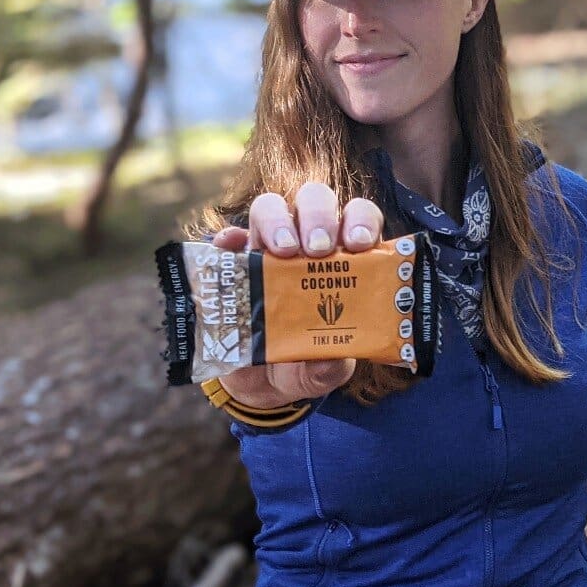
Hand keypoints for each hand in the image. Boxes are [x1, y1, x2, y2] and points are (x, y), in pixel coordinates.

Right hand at [207, 182, 385, 408]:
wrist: (259, 384)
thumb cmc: (303, 364)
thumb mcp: (322, 372)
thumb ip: (332, 366)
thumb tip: (332, 359)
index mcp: (342, 260)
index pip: (358, 219)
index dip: (361, 220)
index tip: (359, 243)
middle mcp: (305, 245)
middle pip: (314, 201)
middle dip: (319, 216)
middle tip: (318, 249)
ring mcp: (265, 250)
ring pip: (270, 207)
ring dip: (277, 220)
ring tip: (281, 251)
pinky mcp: (231, 264)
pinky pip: (225, 238)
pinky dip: (227, 238)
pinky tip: (231, 248)